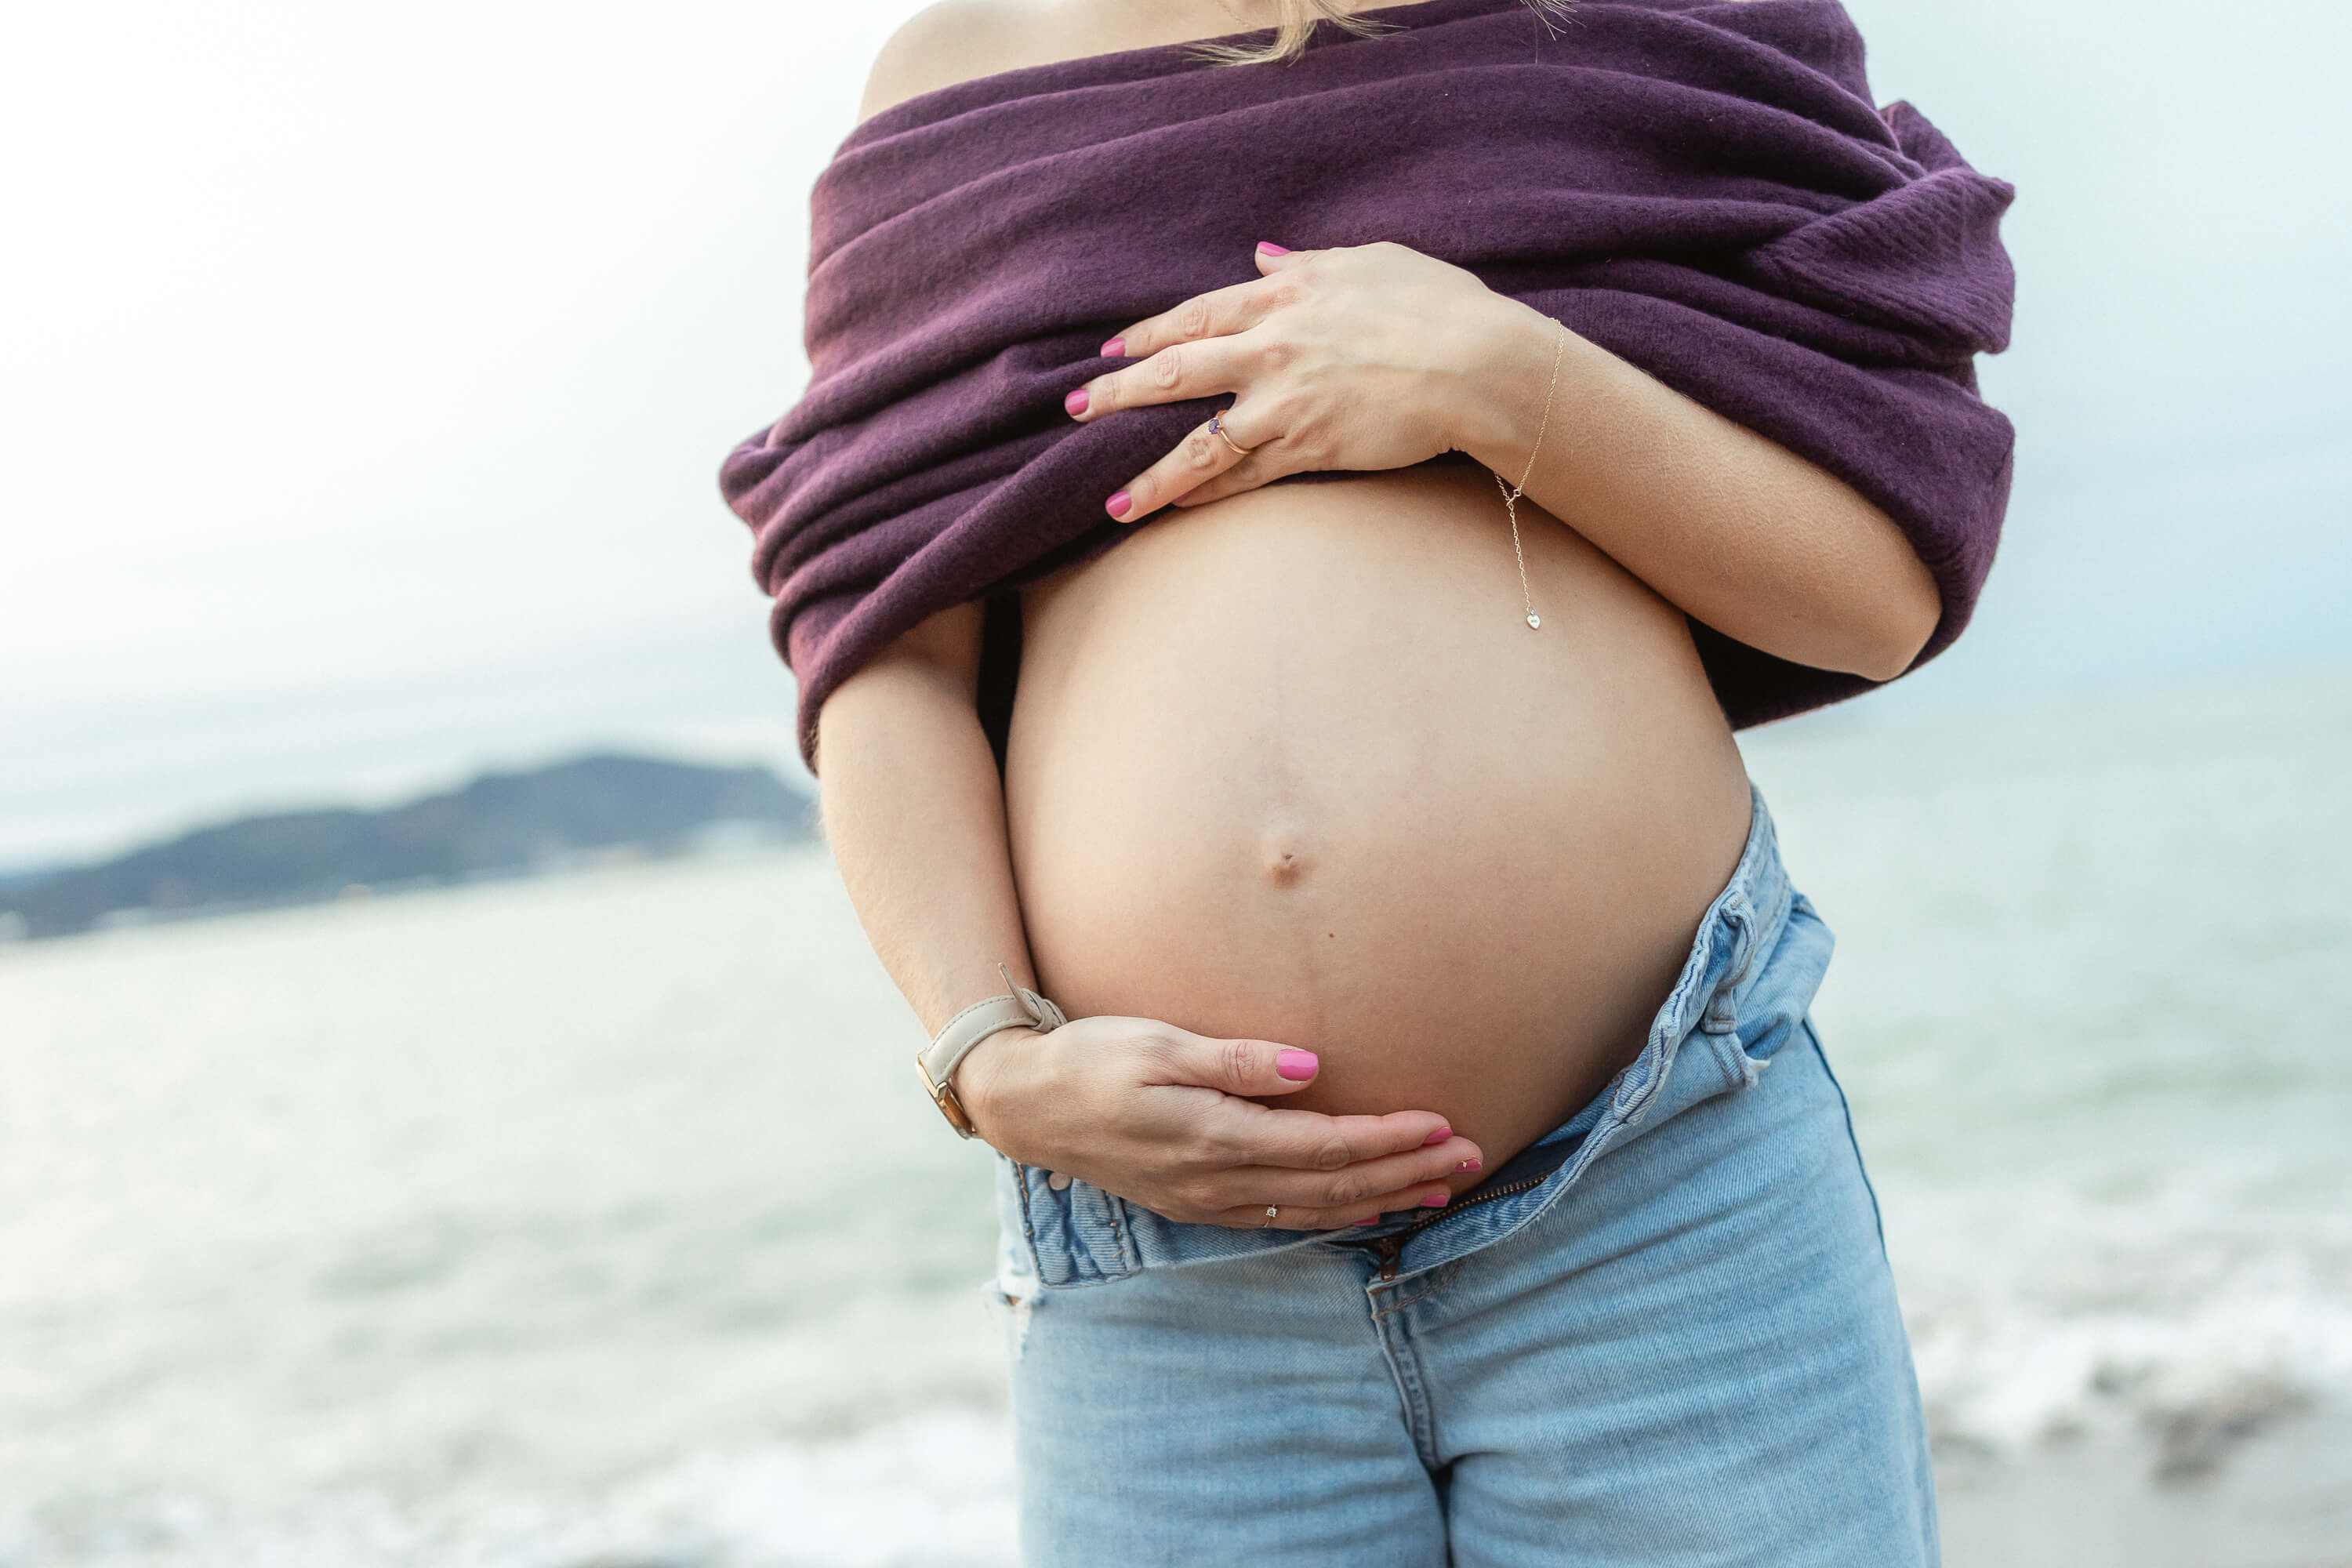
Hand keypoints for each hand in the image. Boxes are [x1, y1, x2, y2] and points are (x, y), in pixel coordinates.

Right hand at [956, 1015, 1484, 1229]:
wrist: (1026, 1105)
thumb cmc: (1091, 1059)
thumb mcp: (1158, 1042)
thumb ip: (1235, 1059)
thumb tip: (1311, 1066)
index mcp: (1215, 1137)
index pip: (1327, 1146)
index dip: (1390, 1138)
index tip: (1444, 1122)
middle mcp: (1219, 1181)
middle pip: (1335, 1185)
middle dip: (1407, 1172)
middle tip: (1472, 1155)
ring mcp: (1209, 1201)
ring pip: (1316, 1209)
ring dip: (1383, 1199)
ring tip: (1440, 1187)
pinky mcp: (1199, 1204)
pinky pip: (1284, 1217)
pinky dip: (1337, 1213)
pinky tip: (1367, 1207)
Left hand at [1064, 240, 1543, 522]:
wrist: (1479, 362)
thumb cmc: (1440, 305)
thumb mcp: (1372, 261)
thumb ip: (1308, 262)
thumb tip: (1263, 253)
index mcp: (1285, 295)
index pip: (1197, 315)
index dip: (1148, 334)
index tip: (1110, 350)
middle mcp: (1273, 348)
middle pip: (1175, 373)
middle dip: (1116, 395)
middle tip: (1072, 411)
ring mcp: (1286, 402)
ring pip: (1200, 444)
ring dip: (1151, 476)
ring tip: (1110, 503)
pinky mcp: (1310, 447)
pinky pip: (1245, 477)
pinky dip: (1207, 495)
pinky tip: (1176, 511)